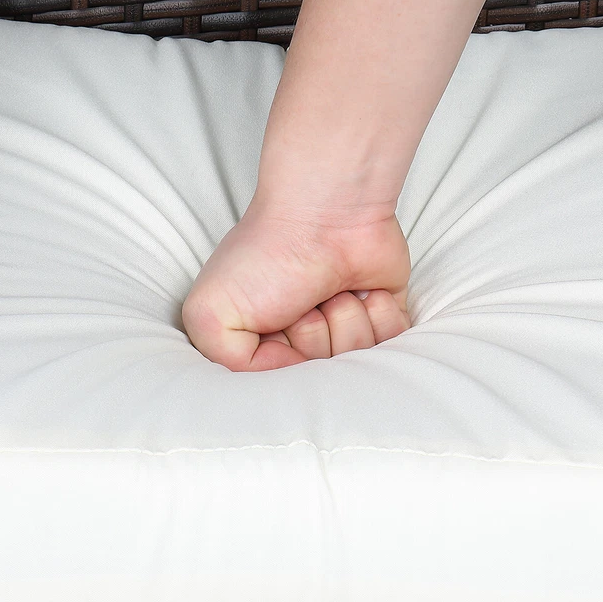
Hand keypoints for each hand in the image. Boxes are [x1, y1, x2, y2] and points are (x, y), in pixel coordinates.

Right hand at [181, 198, 410, 370]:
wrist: (326, 212)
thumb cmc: (268, 254)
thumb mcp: (209, 315)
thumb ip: (226, 366)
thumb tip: (286, 380)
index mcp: (264, 341)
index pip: (282, 388)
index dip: (282, 362)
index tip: (275, 325)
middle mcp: (305, 339)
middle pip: (324, 378)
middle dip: (314, 338)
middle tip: (303, 300)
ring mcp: (347, 329)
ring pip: (361, 362)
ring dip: (346, 321)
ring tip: (332, 289)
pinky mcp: (385, 318)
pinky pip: (394, 346)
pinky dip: (380, 315)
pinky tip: (363, 289)